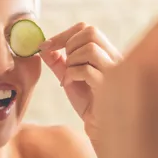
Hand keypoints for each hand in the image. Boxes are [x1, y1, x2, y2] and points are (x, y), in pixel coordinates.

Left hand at [39, 22, 121, 139]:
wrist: (101, 128)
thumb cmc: (90, 104)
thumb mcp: (70, 78)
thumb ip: (58, 63)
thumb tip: (43, 48)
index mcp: (107, 53)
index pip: (87, 29)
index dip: (64, 34)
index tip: (46, 46)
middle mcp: (114, 58)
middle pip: (90, 32)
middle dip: (69, 44)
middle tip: (63, 63)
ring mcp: (114, 71)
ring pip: (90, 48)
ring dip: (71, 61)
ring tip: (69, 76)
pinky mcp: (109, 86)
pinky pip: (87, 69)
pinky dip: (72, 74)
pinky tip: (69, 85)